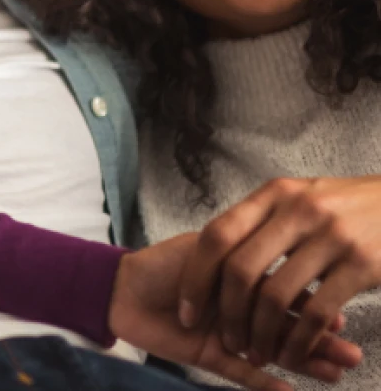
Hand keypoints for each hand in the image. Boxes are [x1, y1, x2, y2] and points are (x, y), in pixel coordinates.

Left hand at [113, 233, 359, 390]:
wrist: (119, 285)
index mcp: (247, 284)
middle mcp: (242, 311)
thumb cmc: (163, 263)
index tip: (340, 318)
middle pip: (289, 329)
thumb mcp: (210, 250)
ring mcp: (229, 336)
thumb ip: (245, 262)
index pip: (290, 297)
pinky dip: (262, 383)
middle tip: (353, 355)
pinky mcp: (208, 357)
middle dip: (320, 342)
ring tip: (338, 374)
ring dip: (303, 364)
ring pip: (272, 353)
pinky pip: (239, 375)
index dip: (314, 308)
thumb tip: (292, 269)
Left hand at [178, 176, 380, 371]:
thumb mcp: (300, 197)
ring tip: (255, 352)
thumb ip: (261, 220)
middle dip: (226, 314)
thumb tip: (215, 255)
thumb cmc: (345, 206)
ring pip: (276, 296)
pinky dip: (299, 341)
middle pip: (240, 270)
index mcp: (275, 195)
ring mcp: (331, 237)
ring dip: (260, 334)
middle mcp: (298, 212)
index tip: (187, 308)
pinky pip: (317, 313)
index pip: (217, 235)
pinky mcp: (362, 265)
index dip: (196, 277)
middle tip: (226, 339)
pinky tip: (292, 355)